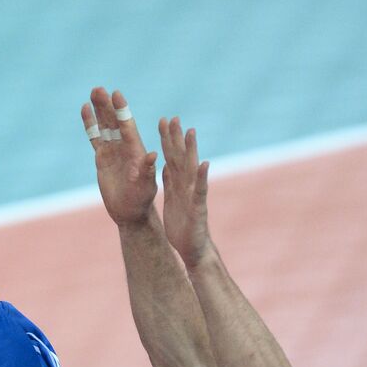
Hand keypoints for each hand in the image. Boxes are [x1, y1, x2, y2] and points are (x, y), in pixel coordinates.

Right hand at [84, 88, 156, 226]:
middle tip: (99, 88)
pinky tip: (85, 110)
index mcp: (136, 151)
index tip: (116, 94)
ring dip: (99, 109)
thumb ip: (147, 171)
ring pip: (104, 125)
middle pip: (114, 121)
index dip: (122, 110)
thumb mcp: (146, 186)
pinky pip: (94, 137)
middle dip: (107, 105)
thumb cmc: (141, 200)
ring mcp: (113, 151)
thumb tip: (151, 155)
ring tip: (94, 91)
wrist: (130, 211)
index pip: (128, 126)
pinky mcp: (102, 158)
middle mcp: (124, 147)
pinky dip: (90, 124)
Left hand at [158, 116, 213, 267]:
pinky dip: (202, 177)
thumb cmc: (182, 225)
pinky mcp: (198, 207)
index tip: (163, 121)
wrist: (192, 248)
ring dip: (191, 150)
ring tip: (190, 131)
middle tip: (172, 117)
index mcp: (178, 184)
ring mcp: (194, 194)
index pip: (171, 157)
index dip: (167, 140)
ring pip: (191, 169)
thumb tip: (166, 165)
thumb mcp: (171, 200)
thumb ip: (170, 182)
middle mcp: (187, 185)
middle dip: (176, 138)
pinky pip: (200, 190)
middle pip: (181, 158)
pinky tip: (204, 163)